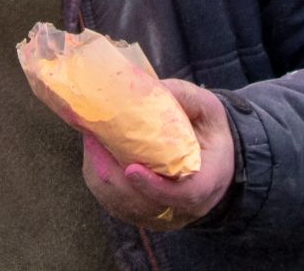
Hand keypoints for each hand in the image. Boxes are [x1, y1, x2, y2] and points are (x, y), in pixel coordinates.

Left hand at [81, 79, 235, 231]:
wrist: (211, 160)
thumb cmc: (208, 133)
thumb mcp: (208, 109)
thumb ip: (184, 97)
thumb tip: (148, 87)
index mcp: (207, 183)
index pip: (183, 195)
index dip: (155, 186)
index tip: (132, 169)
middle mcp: (182, 209)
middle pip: (140, 202)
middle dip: (113, 170)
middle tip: (96, 137)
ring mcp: (158, 216)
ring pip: (120, 202)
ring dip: (102, 171)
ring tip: (93, 139)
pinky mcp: (138, 214)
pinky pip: (111, 201)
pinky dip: (99, 176)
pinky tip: (96, 150)